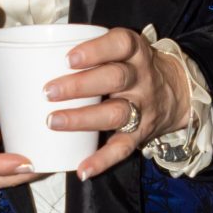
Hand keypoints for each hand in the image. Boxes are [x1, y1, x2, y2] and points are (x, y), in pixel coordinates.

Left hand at [44, 26, 192, 179]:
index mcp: (134, 52)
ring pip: (115, 113)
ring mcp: (142, 107)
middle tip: (48, 92)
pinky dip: (102, 160)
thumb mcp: (123, 51)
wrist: (177, 92)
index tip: (69, 58)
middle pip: (115, 78)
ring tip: (53, 122)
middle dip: (80, 85)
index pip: (120, 44)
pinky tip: (82, 168)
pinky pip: (122, 148)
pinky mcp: (141, 134)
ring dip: (82, 118)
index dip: (96, 50)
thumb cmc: (133, 67)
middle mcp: (141, 78)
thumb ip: (91, 51)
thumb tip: (36, 58)